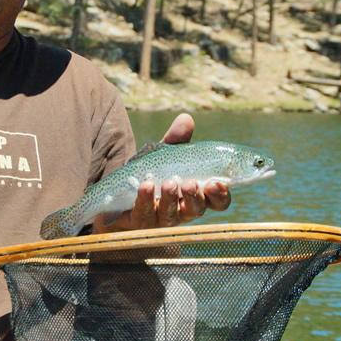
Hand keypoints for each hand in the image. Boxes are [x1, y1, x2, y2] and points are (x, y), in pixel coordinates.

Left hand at [92, 113, 230, 233]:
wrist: (119, 194)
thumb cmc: (151, 174)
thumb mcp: (164, 155)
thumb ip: (177, 139)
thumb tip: (186, 119)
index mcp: (195, 195)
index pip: (217, 201)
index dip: (221, 195)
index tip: (217, 183)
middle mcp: (182, 210)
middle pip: (196, 209)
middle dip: (195, 197)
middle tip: (191, 183)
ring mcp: (161, 218)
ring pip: (171, 214)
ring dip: (171, 198)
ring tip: (170, 183)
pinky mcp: (140, 221)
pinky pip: (145, 212)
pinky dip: (146, 198)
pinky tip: (146, 185)